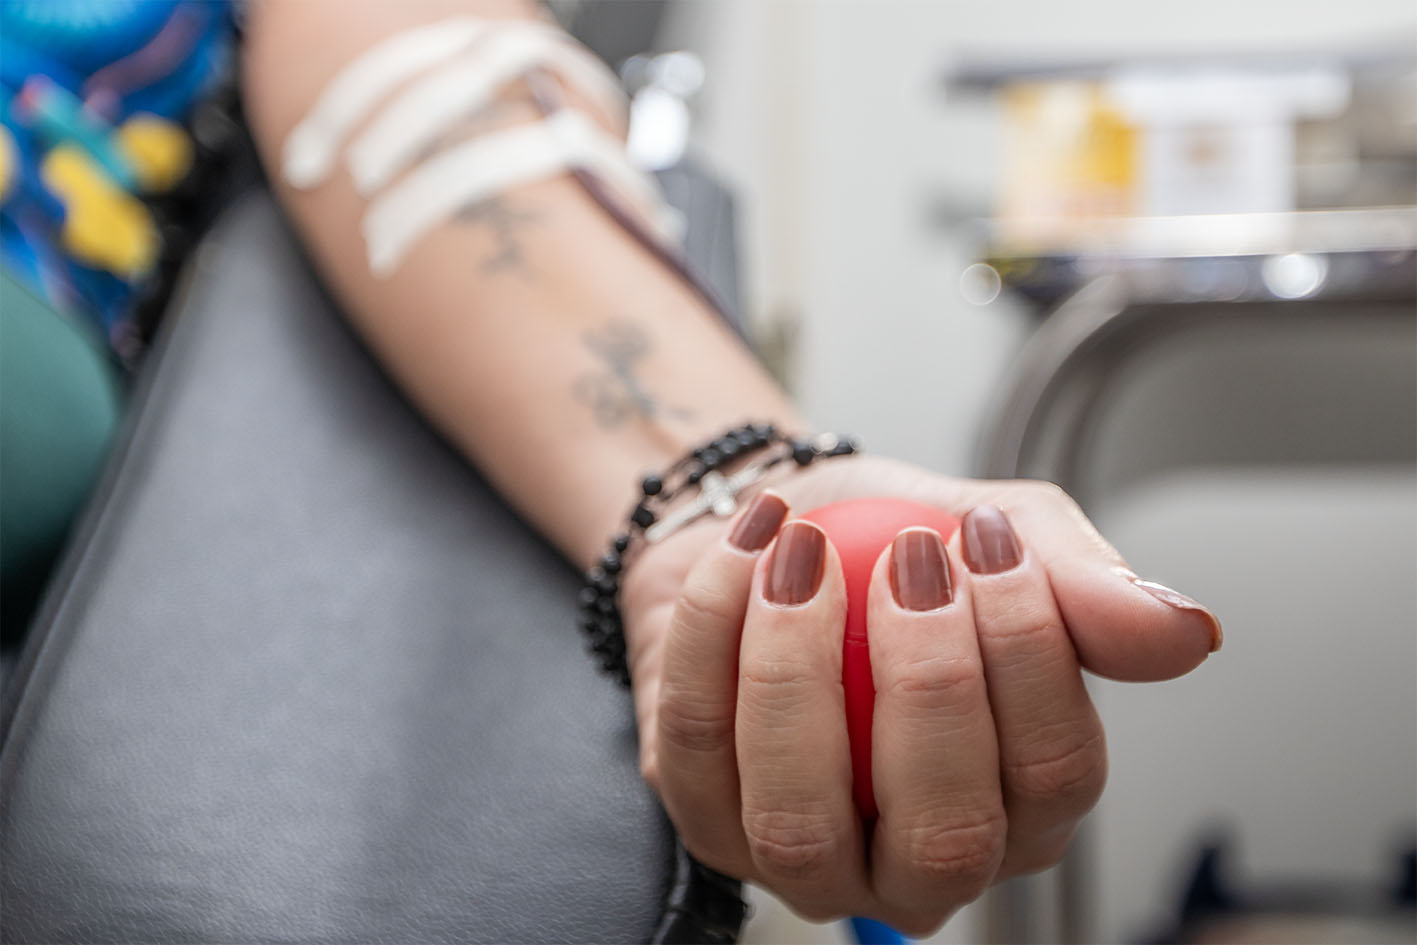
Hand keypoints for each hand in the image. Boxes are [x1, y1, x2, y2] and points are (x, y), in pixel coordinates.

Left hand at [619, 455, 1220, 934]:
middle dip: (930, 686)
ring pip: (801, 821)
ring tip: (805, 553)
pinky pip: (697, 749)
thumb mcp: (1000, 535)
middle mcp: (918, 860)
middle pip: (945, 834)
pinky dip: (712, 638)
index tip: (989, 542)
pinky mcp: (706, 820)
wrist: (772, 526)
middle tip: (914, 560)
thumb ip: (1085, 585)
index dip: (1028, 656)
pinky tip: (744, 553)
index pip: (1055, 777)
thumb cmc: (892, 541)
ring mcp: (805, 859)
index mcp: (1019, 804)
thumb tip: (1187, 633)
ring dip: (798, 670)